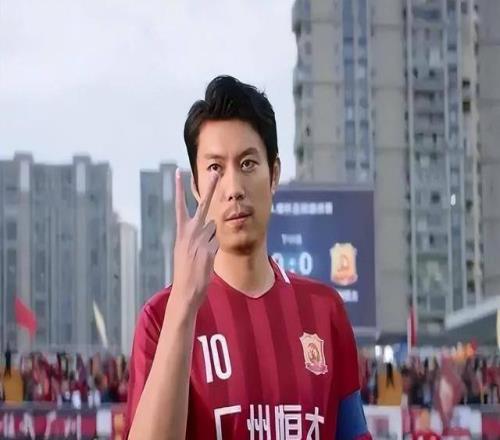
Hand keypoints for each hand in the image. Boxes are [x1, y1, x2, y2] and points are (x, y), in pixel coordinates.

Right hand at [171, 169, 218, 310]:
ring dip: (211, 238)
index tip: (178, 173)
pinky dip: (214, 250)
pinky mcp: (210, 249)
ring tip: (201, 254)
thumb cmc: (185, 270)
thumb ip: (194, 235)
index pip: (179, 206)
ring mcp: (201, 240)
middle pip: (203, 206)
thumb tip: (209, 225)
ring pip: (214, 229)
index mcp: (181, 232)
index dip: (179, 190)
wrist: (185, 290)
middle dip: (209, 188)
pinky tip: (206, 261)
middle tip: (215, 173)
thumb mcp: (184, 249)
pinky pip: (217, 243)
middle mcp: (190, 233)